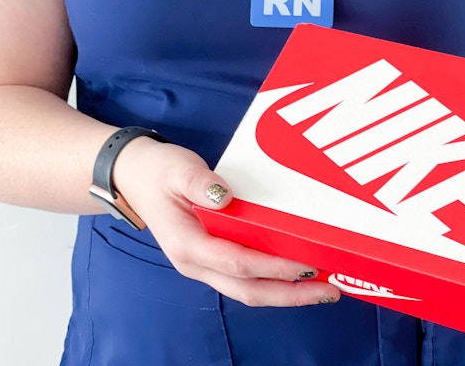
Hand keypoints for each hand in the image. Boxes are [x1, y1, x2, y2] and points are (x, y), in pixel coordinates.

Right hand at [112, 137, 340, 306]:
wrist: (134, 176)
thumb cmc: (158, 171)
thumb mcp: (177, 169)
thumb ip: (198, 182)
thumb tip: (223, 196)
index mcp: (188, 244)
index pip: (237, 263)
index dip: (273, 266)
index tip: (306, 265)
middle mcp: (196, 264)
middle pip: (248, 290)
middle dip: (290, 295)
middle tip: (330, 290)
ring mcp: (203, 265)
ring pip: (248, 290)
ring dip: (286, 293)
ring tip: (322, 288)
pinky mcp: (212, 259)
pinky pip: (245, 278)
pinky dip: (273, 281)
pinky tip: (296, 275)